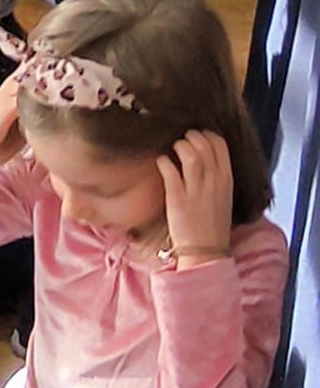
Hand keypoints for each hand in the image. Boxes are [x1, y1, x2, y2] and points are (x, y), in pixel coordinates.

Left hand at [156, 129, 232, 267]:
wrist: (206, 253)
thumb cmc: (213, 224)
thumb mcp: (224, 196)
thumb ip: (217, 175)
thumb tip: (205, 154)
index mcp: (227, 180)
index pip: (219, 144)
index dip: (206, 134)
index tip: (197, 137)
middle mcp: (214, 182)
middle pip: (203, 144)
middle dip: (190, 137)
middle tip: (182, 142)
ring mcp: (196, 190)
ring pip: (189, 153)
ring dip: (178, 146)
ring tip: (172, 151)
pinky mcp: (177, 199)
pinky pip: (169, 170)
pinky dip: (164, 161)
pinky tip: (162, 162)